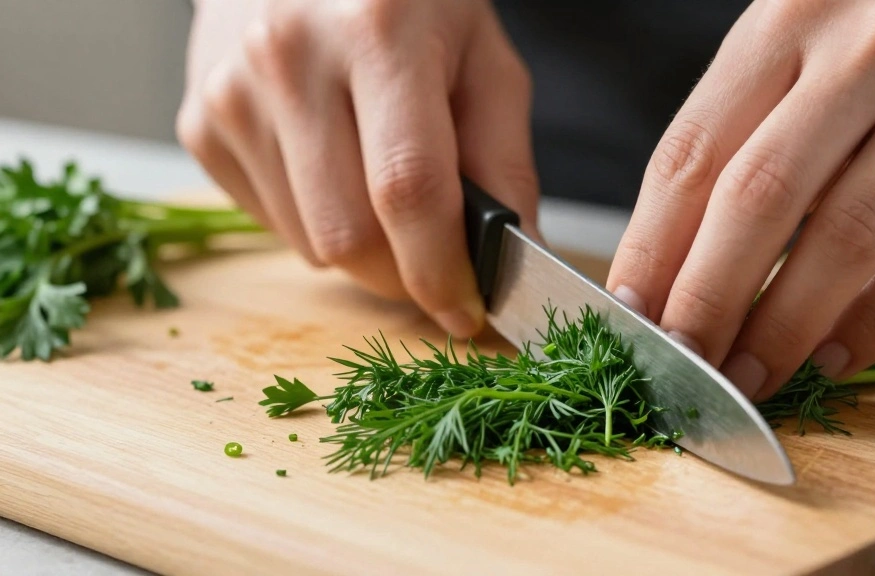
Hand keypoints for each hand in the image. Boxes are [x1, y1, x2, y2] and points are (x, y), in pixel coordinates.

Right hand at [176, 0, 538, 337]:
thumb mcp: (485, 55)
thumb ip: (505, 160)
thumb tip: (516, 256)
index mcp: (377, 32)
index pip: (408, 188)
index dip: (441, 269)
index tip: (466, 310)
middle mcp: (288, 60)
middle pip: (347, 236)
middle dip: (403, 276)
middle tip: (434, 261)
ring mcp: (230, 94)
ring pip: (308, 244)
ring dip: (362, 249)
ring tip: (380, 187)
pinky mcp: (199, 125)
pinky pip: (273, 224)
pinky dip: (316, 223)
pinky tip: (334, 167)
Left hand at [607, 0, 874, 400]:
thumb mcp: (800, 57)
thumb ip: (740, 139)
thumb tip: (670, 272)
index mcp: (786, 24)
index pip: (691, 153)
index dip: (650, 246)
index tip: (628, 314)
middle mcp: (866, 52)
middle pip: (758, 197)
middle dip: (707, 298)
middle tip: (681, 362)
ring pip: (845, 237)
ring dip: (783, 327)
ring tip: (747, 378)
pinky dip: (871, 326)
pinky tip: (831, 360)